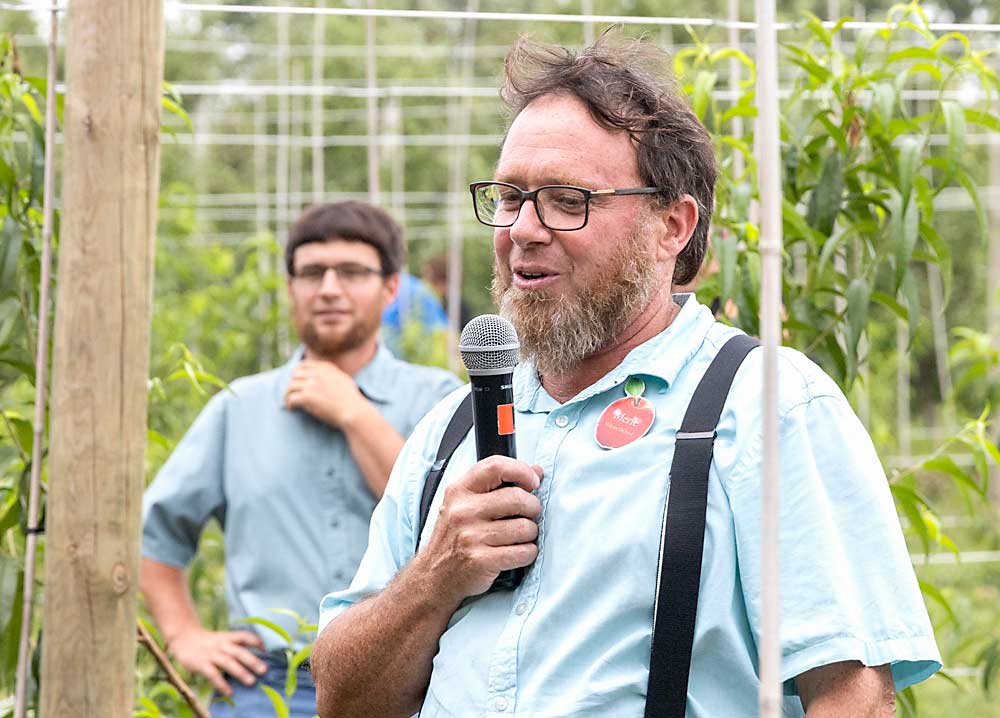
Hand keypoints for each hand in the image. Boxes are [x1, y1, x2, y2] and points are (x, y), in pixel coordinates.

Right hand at [168, 627, 267, 696]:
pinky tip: (229, 692)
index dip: (256, 641)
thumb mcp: (222, 638)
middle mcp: (221, 644)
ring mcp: (211, 654)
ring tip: (252, 682)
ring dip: (240, 672)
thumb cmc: (208, 641)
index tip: (265, 650)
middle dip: (252, 661)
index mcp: (227, 637)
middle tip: (264, 670)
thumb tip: (255, 653)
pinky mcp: (201, 664)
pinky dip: (222, 684)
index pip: (244, 636)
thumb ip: (235, 644)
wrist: (184, 638)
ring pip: (228, 663)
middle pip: (239, 652)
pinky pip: (213, 674)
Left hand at [284, 359, 366, 428]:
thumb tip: (329, 375)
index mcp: (326, 368)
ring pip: (290, 386)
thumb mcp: (344, 379)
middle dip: (292, 383)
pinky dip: (289, 404)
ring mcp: (312, 385)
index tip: (296, 382)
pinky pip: (291, 398)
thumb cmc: (352, 399)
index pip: (303, 365)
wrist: (353, 411)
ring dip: (288, 394)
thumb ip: (334, 374)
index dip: (297, 373)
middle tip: (291, 393)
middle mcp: (317, 374)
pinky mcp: (308, 397)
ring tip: (289, 402)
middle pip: (294, 374)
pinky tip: (292, 409)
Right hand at [417, 456, 542, 602]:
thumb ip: (498, 484)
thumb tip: (535, 471)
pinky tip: (517, 552)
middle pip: (517, 498)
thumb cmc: (454, 538)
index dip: (521, 470)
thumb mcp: (465, 504)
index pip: (495, 466)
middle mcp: (463, 511)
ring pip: (525, 527)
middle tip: (529, 515)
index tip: (533, 481)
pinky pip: (523, 552)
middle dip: (532, 507)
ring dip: (530, 534)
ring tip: (519, 537)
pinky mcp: (481, 560)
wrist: (434, 576)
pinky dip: (528, 553)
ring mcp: (471, 536)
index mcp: (459, 491)